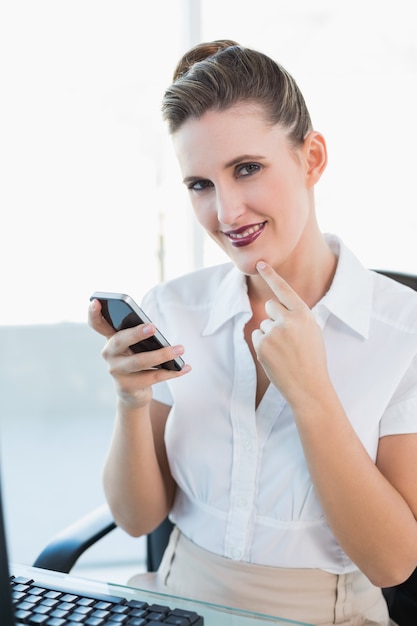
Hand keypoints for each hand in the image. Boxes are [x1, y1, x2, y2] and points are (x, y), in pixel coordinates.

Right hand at [88, 299, 189, 408]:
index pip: (97, 324)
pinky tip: (185, 367)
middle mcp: (109, 354)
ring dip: (162, 354)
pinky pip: (153, 377)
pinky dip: (172, 371)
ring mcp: (116, 372)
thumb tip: (154, 330)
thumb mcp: (134, 347)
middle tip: (153, 327)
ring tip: (180, 349)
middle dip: (136, 333)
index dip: (94, 313)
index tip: (96, 301)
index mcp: (111, 339)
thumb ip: (138, 335)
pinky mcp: (128, 386)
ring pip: (139, 361)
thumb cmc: (135, 361)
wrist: (132, 393)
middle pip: (120, 341)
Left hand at [252, 261, 328, 407]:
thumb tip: (276, 307)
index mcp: (304, 314)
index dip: (271, 275)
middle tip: (286, 336)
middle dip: (274, 317)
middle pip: (270, 306)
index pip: (284, 290)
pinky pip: (256, 337)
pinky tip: (275, 357)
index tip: (260, 263)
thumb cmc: (312, 359)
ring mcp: (274, 333)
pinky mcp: (262, 346)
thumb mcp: (312, 331)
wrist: (309, 387)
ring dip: (270, 335)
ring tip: (285, 352)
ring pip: (263, 324)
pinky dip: (262, 345)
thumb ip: (296, 317)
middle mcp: (289, 320)